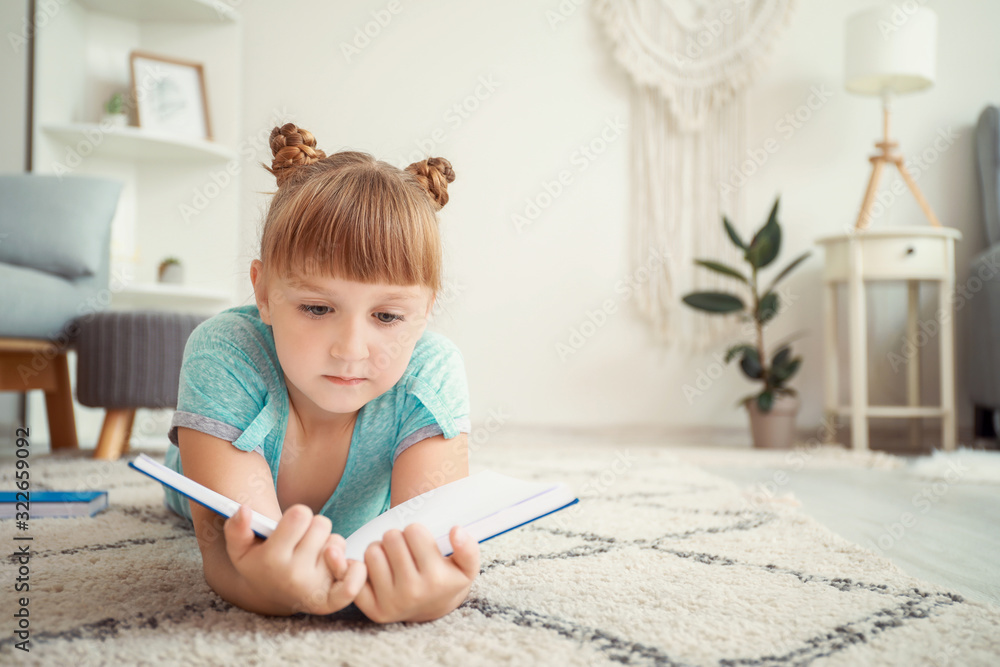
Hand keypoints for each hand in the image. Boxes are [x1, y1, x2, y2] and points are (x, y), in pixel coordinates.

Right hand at [224, 503, 367, 614]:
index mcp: (272, 559)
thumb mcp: (240, 547)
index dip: (298, 514)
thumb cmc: (260, 563)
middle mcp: (293, 576)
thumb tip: (244, 510)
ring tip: (313, 555)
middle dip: (313, 527)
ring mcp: (314, 588)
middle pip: (321, 524)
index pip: (301, 514)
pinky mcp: (331, 601)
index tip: (290, 525)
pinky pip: (353, 582)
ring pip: (337, 542)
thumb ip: (236, 527)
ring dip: (329, 544)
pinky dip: (354, 569)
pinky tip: (338, 564)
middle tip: (302, 541)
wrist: (272, 596)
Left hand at [353, 523, 479, 623]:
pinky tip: (376, 569)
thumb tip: (456, 530)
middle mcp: (413, 593)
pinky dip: (362, 566)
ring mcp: (390, 603)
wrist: (432, 610)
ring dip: (380, 549)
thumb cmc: (448, 579)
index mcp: (436, 579)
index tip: (420, 542)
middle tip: (403, 549)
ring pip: (372, 552)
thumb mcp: (466, 566)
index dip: (416, 532)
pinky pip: (356, 574)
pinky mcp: (372, 610)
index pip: (414, 531)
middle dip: (396, 538)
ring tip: (391, 558)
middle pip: (391, 538)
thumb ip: (468, 547)